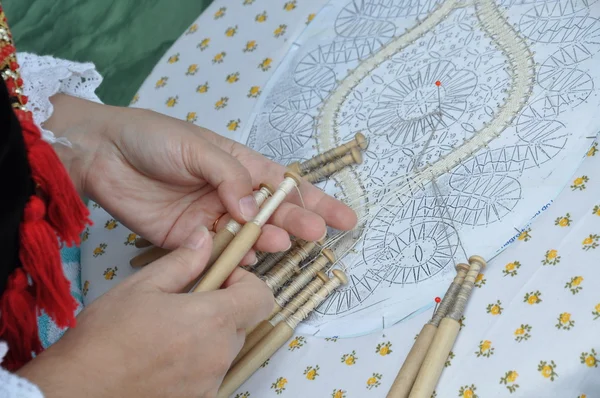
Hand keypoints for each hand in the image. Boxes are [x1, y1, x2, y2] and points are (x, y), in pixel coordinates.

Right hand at [17, 225, 272, 396]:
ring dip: (209, 335)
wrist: (78, 392)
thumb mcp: (142, 287)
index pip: (262, 296)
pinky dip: (198, 361)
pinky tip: (165, 356)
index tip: (219, 278)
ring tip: (170, 332)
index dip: (245, 282)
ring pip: (226, 348)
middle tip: (187, 303)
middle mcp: (220, 355)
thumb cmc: (106, 337)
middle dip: (224, 307)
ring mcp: (211, 383)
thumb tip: (206, 238)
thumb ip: (183, 261)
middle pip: (243, 322)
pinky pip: (211, 373)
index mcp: (213, 320)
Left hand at [48, 95, 356, 263]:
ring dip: (269, 240)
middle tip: (316, 233)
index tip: (343, 217)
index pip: (285, 184)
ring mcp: (212, 220)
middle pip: (275, 214)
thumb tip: (255, 211)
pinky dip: (236, 258)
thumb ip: (229, 178)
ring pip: (250, 237)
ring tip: (281, 241)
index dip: (315, 200)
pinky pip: (219, 253)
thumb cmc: (154, 138)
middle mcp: (231, 195)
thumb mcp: (198, 147)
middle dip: (299, 222)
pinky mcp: (188, 240)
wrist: (103, 155)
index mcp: (239, 166)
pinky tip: (249, 258)